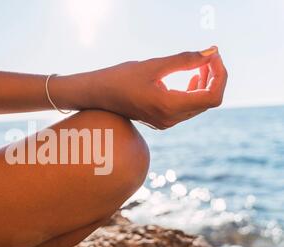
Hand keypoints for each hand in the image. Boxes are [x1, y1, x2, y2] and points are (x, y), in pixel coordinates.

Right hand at [87, 47, 227, 129]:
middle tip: (208, 55)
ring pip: (199, 105)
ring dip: (205, 84)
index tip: (213, 56)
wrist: (98, 95)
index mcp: (169, 106)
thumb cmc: (121, 78)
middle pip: (208, 101)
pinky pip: (188, 108)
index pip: (212, 97)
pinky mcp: (162, 120)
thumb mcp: (154, 65)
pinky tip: (191, 77)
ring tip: (200, 64)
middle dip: (214, 76)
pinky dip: (194, 91)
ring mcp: (166, 122)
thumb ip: (185, 60)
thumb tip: (211, 53)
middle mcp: (170, 119)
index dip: (220, 75)